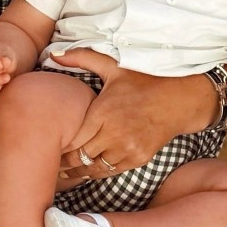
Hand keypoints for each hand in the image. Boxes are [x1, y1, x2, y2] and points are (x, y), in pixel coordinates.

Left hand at [62, 67, 219, 176]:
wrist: (179, 99)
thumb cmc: (143, 81)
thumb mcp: (113, 66)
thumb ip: (82, 58)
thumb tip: (54, 53)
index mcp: (103, 112)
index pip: (72, 139)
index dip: (58, 147)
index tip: (46, 148)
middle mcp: (114, 133)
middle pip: (80, 157)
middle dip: (63, 163)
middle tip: (49, 165)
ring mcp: (127, 148)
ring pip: (94, 168)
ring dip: (79, 171)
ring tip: (64, 173)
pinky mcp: (138, 158)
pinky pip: (111, 171)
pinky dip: (98, 172)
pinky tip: (86, 172)